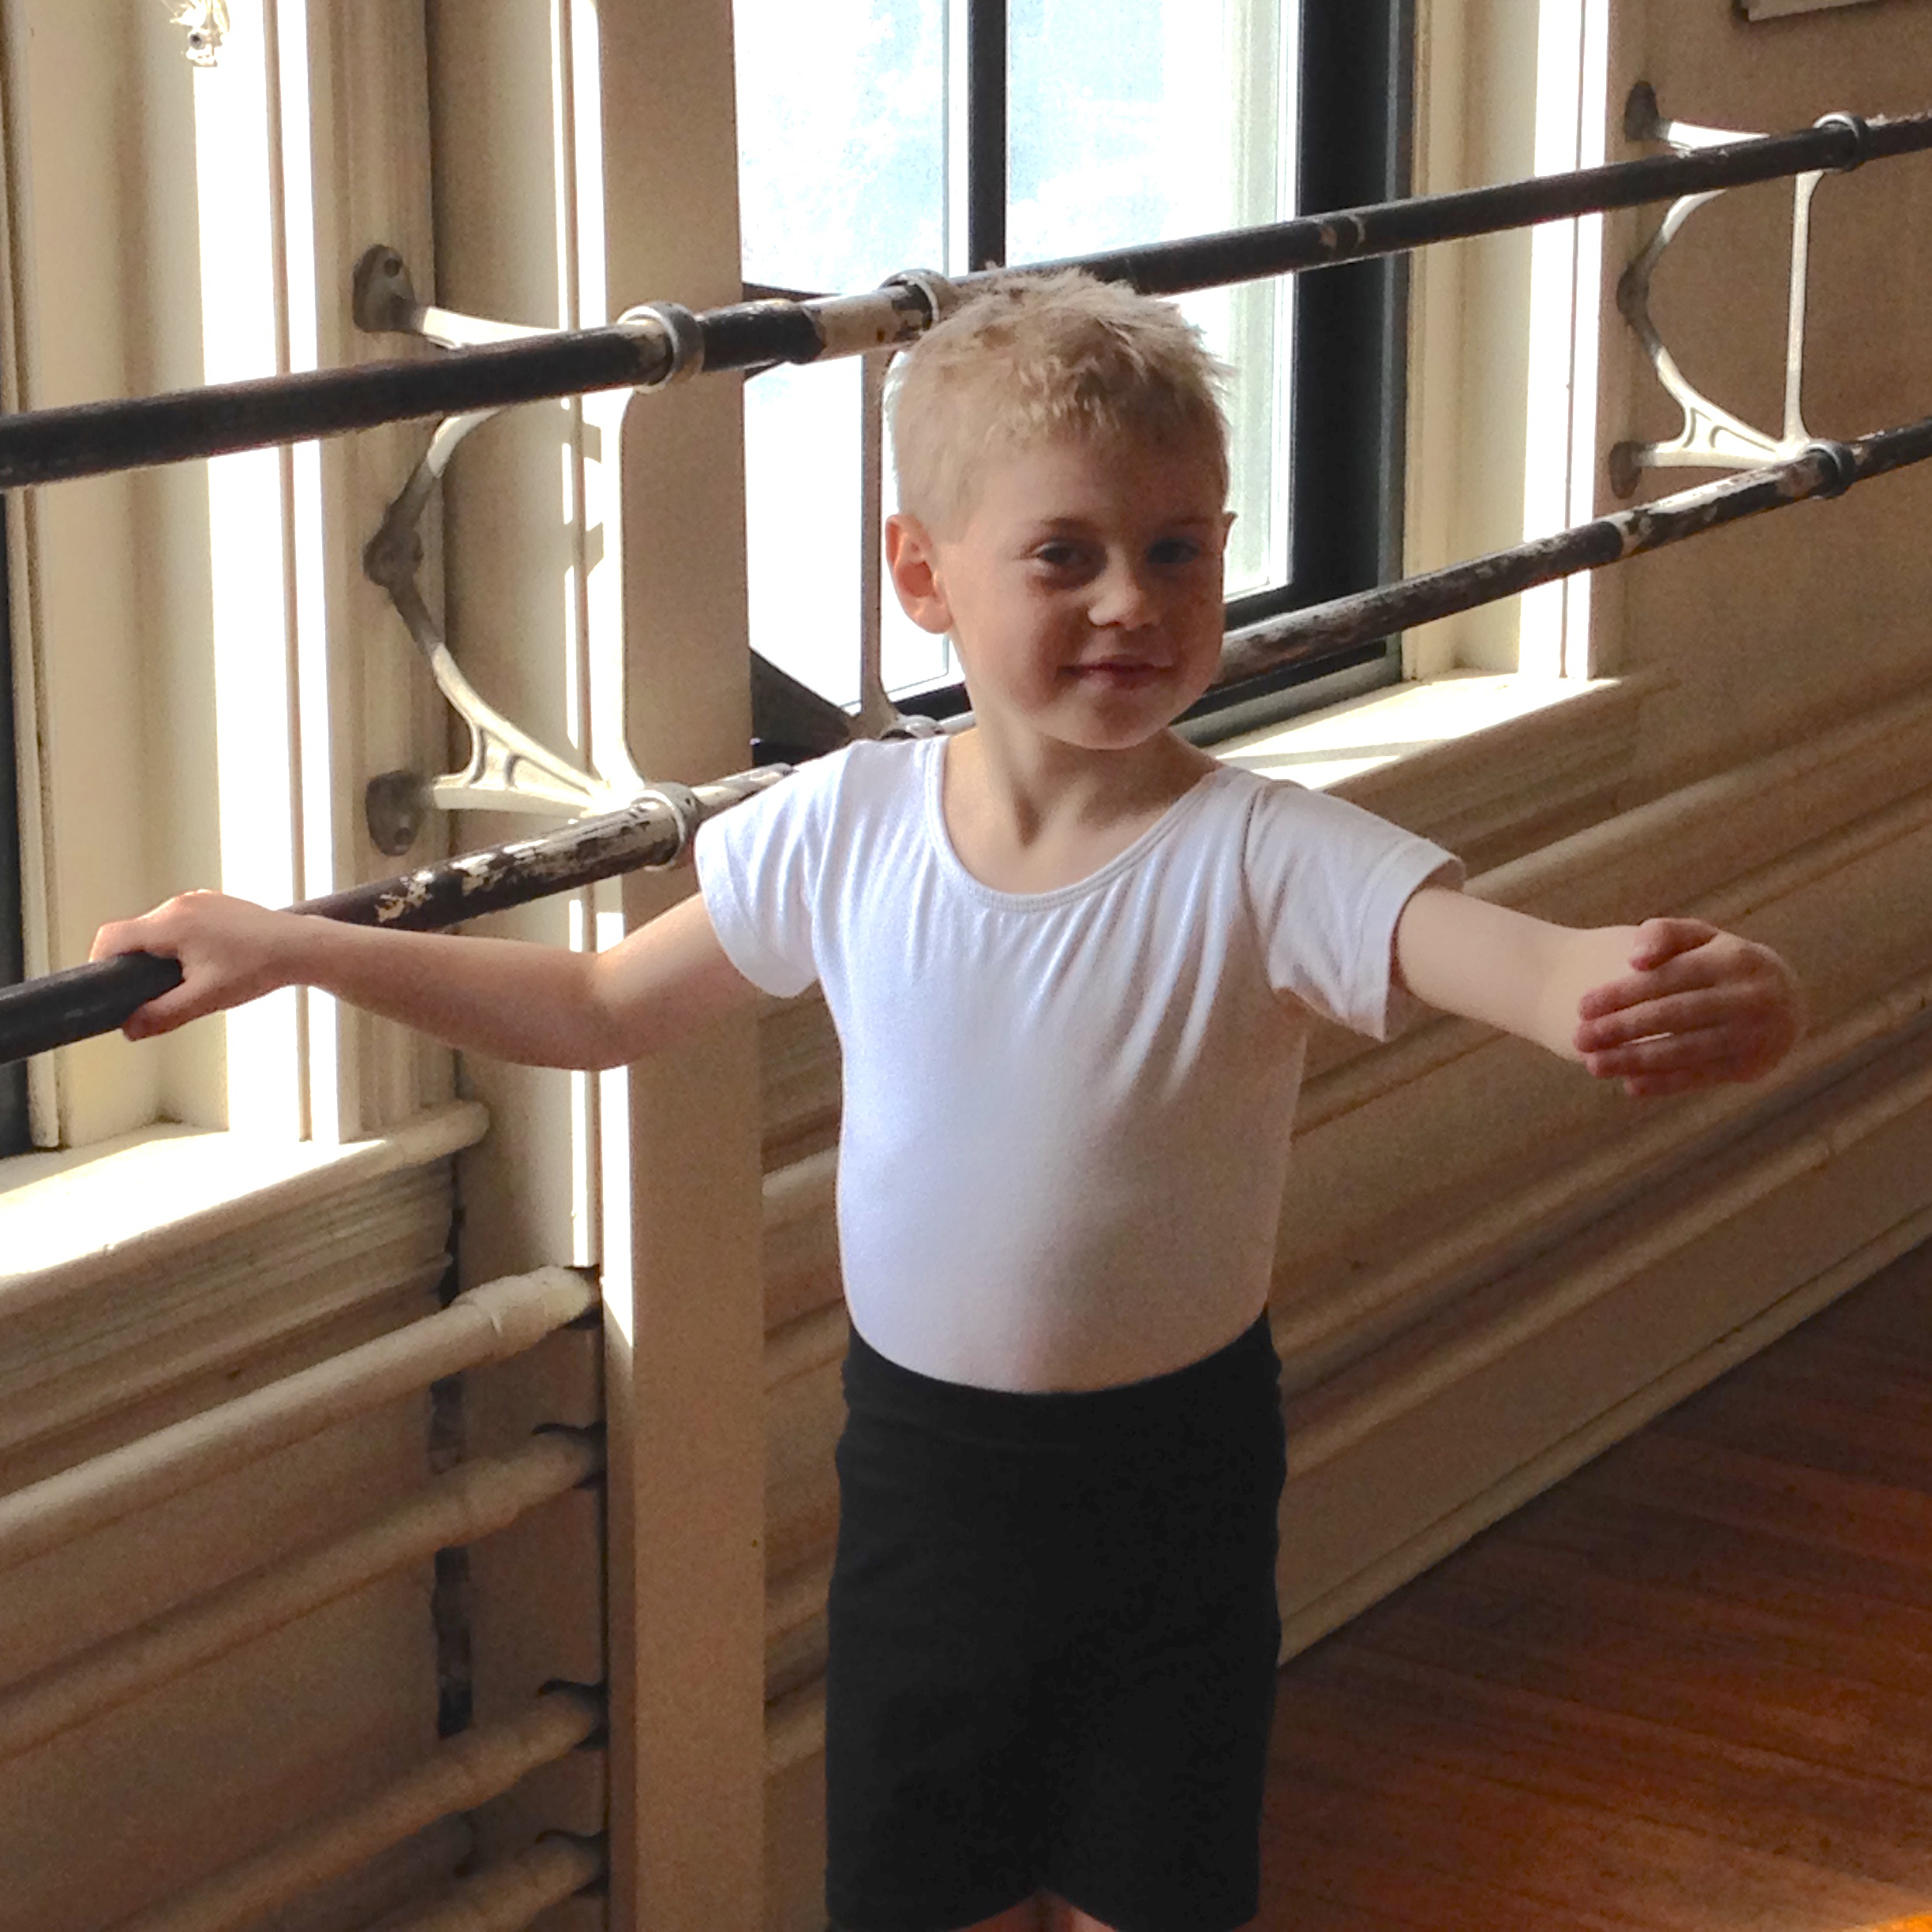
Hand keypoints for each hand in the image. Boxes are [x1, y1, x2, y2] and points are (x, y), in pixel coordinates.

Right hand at [89, 890, 299, 1039]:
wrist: (300, 947)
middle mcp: (179, 904)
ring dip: (158, 954)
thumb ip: (163, 1015)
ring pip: (157, 928)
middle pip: (134, 933)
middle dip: (133, 964)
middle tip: (147, 994)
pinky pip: (180, 921)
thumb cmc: (258, 969)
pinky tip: (202, 964)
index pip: (112, 937)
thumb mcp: (206, 999)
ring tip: (182, 981)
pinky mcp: (213, 902)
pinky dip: (179, 942)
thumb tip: (129, 1029)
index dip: (100, 963)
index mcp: (170, 923)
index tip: (105, 988)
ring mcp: (197, 900)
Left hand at [1573, 917, 1803, 1098]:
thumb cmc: (1721, 962)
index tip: (1581, 1007)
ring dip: (1636, 1060)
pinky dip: (1666, 1083)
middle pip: (1674, 1015)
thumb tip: (1635, 961)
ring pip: (1686, 1050)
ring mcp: (1756, 1034)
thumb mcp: (1698, 937)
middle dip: (1622, 1028)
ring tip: (1594, 1065)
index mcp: (1733, 958)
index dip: (1622, 993)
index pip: (1668, 977)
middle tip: (1579, 1038)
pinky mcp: (1754, 1066)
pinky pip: (1702, 1077)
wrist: (1783, 999)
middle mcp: (1749, 996)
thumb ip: (1662, 934)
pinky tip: (1630, 1085)